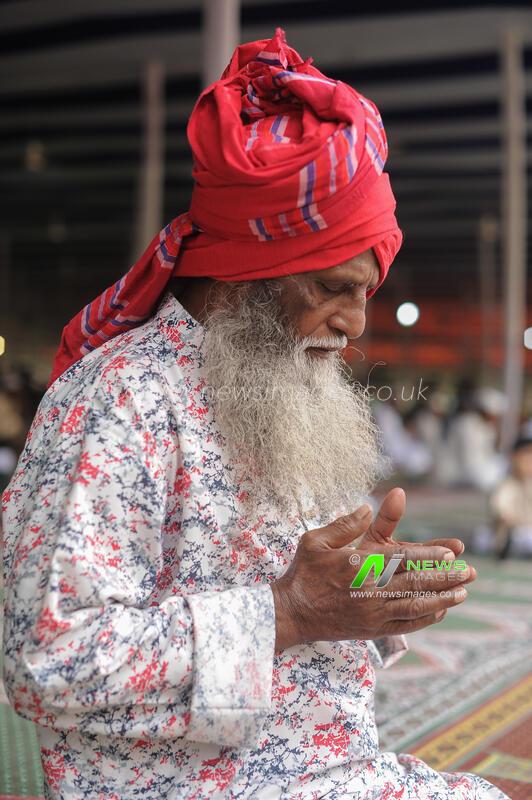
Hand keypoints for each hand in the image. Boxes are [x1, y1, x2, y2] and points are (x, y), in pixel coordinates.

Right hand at [271, 494, 475, 651]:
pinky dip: (425, 618)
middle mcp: (370, 590)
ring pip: (415, 605)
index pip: (401, 559)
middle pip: (415, 582)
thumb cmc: (303, 573)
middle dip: (445, 577)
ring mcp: (373, 612)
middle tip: (470, 572)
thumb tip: (366, 507)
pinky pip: (405, 625)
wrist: (292, 613)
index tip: (451, 552)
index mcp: (358, 565)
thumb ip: (344, 525)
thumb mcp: (315, 541)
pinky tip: (440, 611)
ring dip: (442, 599)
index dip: (428, 555)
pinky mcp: (372, 629)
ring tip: (463, 592)